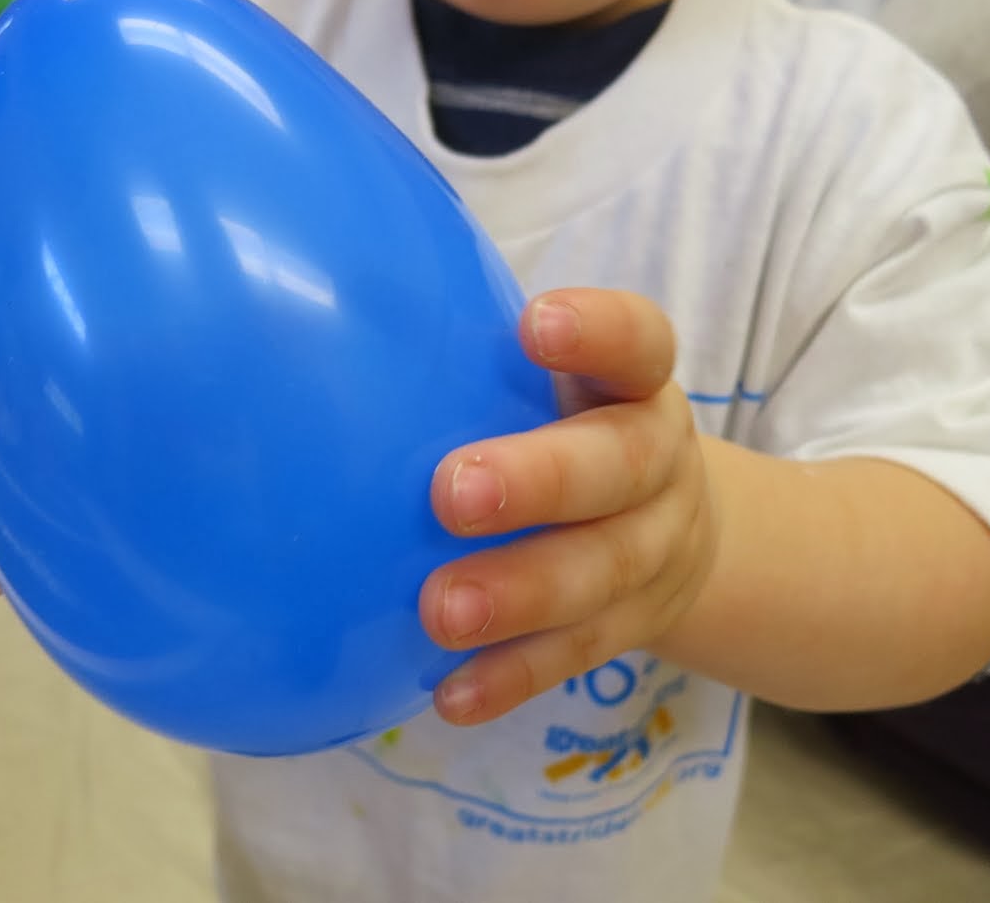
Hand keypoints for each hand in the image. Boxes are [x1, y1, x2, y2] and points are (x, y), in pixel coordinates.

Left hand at [418, 289, 719, 726]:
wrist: (672, 524)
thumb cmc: (568, 427)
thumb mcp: (544, 378)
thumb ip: (467, 350)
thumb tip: (316, 294)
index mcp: (634, 385)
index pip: (639, 343)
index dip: (598, 332)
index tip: (533, 326)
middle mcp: (657, 463)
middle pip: (619, 467)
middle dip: (540, 480)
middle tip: (451, 493)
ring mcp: (652, 551)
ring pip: (600, 573)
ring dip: (521, 593)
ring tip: (441, 611)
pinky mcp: (628, 626)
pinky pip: (574, 655)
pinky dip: (514, 676)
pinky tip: (450, 695)